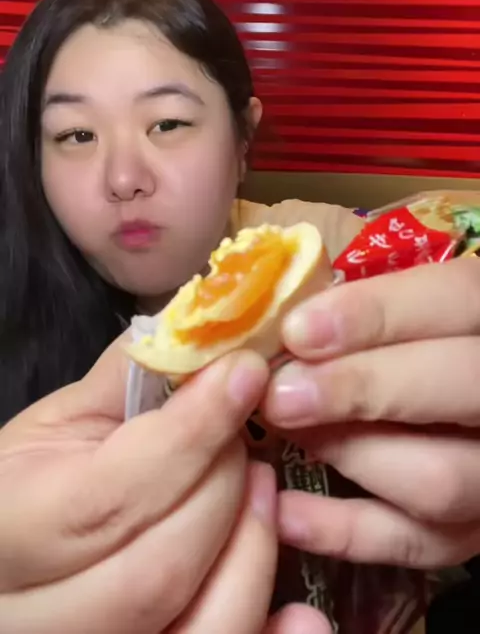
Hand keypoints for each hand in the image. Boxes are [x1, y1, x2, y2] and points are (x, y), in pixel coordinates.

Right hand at [0, 335, 279, 633]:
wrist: (10, 555)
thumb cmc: (31, 482)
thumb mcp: (59, 422)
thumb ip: (126, 380)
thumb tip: (207, 335)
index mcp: (9, 532)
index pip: (114, 496)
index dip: (192, 434)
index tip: (245, 373)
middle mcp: (41, 620)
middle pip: (161, 570)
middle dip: (224, 492)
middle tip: (247, 440)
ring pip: (198, 633)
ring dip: (252, 553)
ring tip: (263, 492)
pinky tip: (302, 617)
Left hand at [263, 258, 479, 569]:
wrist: (448, 408)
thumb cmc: (409, 341)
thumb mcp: (409, 309)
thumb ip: (368, 310)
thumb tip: (283, 327)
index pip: (454, 299)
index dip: (375, 313)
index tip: (297, 330)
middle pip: (456, 388)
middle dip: (359, 388)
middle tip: (281, 393)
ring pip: (440, 477)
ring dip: (349, 453)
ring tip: (287, 431)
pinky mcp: (475, 530)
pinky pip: (417, 544)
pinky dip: (344, 532)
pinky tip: (283, 508)